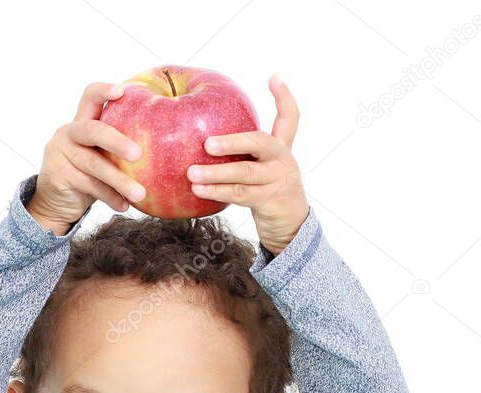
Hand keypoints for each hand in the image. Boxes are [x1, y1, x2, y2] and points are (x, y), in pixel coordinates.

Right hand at [26, 82, 147, 234]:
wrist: (56, 202)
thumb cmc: (88, 174)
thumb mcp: (100, 155)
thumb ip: (118, 147)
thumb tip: (164, 146)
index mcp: (81, 122)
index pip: (89, 97)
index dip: (104, 91)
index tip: (122, 91)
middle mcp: (68, 133)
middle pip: (93, 131)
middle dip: (117, 141)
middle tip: (139, 155)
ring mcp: (60, 154)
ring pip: (94, 165)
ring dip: (120, 180)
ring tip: (140, 194)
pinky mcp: (58, 176)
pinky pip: (90, 187)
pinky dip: (110, 197)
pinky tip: (125, 205)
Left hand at [186, 75, 308, 253]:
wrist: (290, 227)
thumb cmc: (266, 192)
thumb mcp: (262, 168)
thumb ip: (243, 153)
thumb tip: (202, 140)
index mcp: (281, 148)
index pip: (290, 118)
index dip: (284, 97)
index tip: (273, 77)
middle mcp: (282, 160)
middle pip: (260, 142)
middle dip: (233, 142)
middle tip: (207, 144)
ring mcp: (278, 181)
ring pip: (245, 173)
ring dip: (216, 174)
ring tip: (190, 173)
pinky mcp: (270, 201)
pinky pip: (240, 194)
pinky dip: (217, 192)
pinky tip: (198, 190)